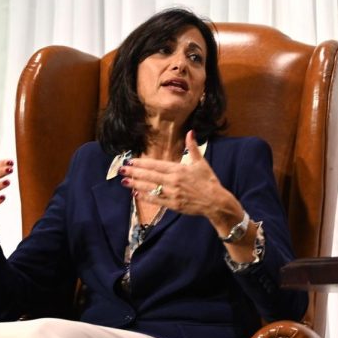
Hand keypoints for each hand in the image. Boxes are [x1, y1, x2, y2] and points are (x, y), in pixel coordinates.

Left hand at [118, 131, 241, 231]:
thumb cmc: (209, 181)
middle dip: (134, 173)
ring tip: (124, 181)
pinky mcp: (173, 204)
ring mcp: (172, 194)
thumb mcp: (201, 163)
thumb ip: (192, 148)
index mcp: (179, 170)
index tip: (131, 161)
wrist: (216, 201)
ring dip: (136, 184)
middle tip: (121, 170)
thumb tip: (190, 132)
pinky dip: (145, 196)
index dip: (142, 163)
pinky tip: (136, 193)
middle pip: (149, 176)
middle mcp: (173, 181)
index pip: (156, 165)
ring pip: (150, 187)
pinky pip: (156, 200)